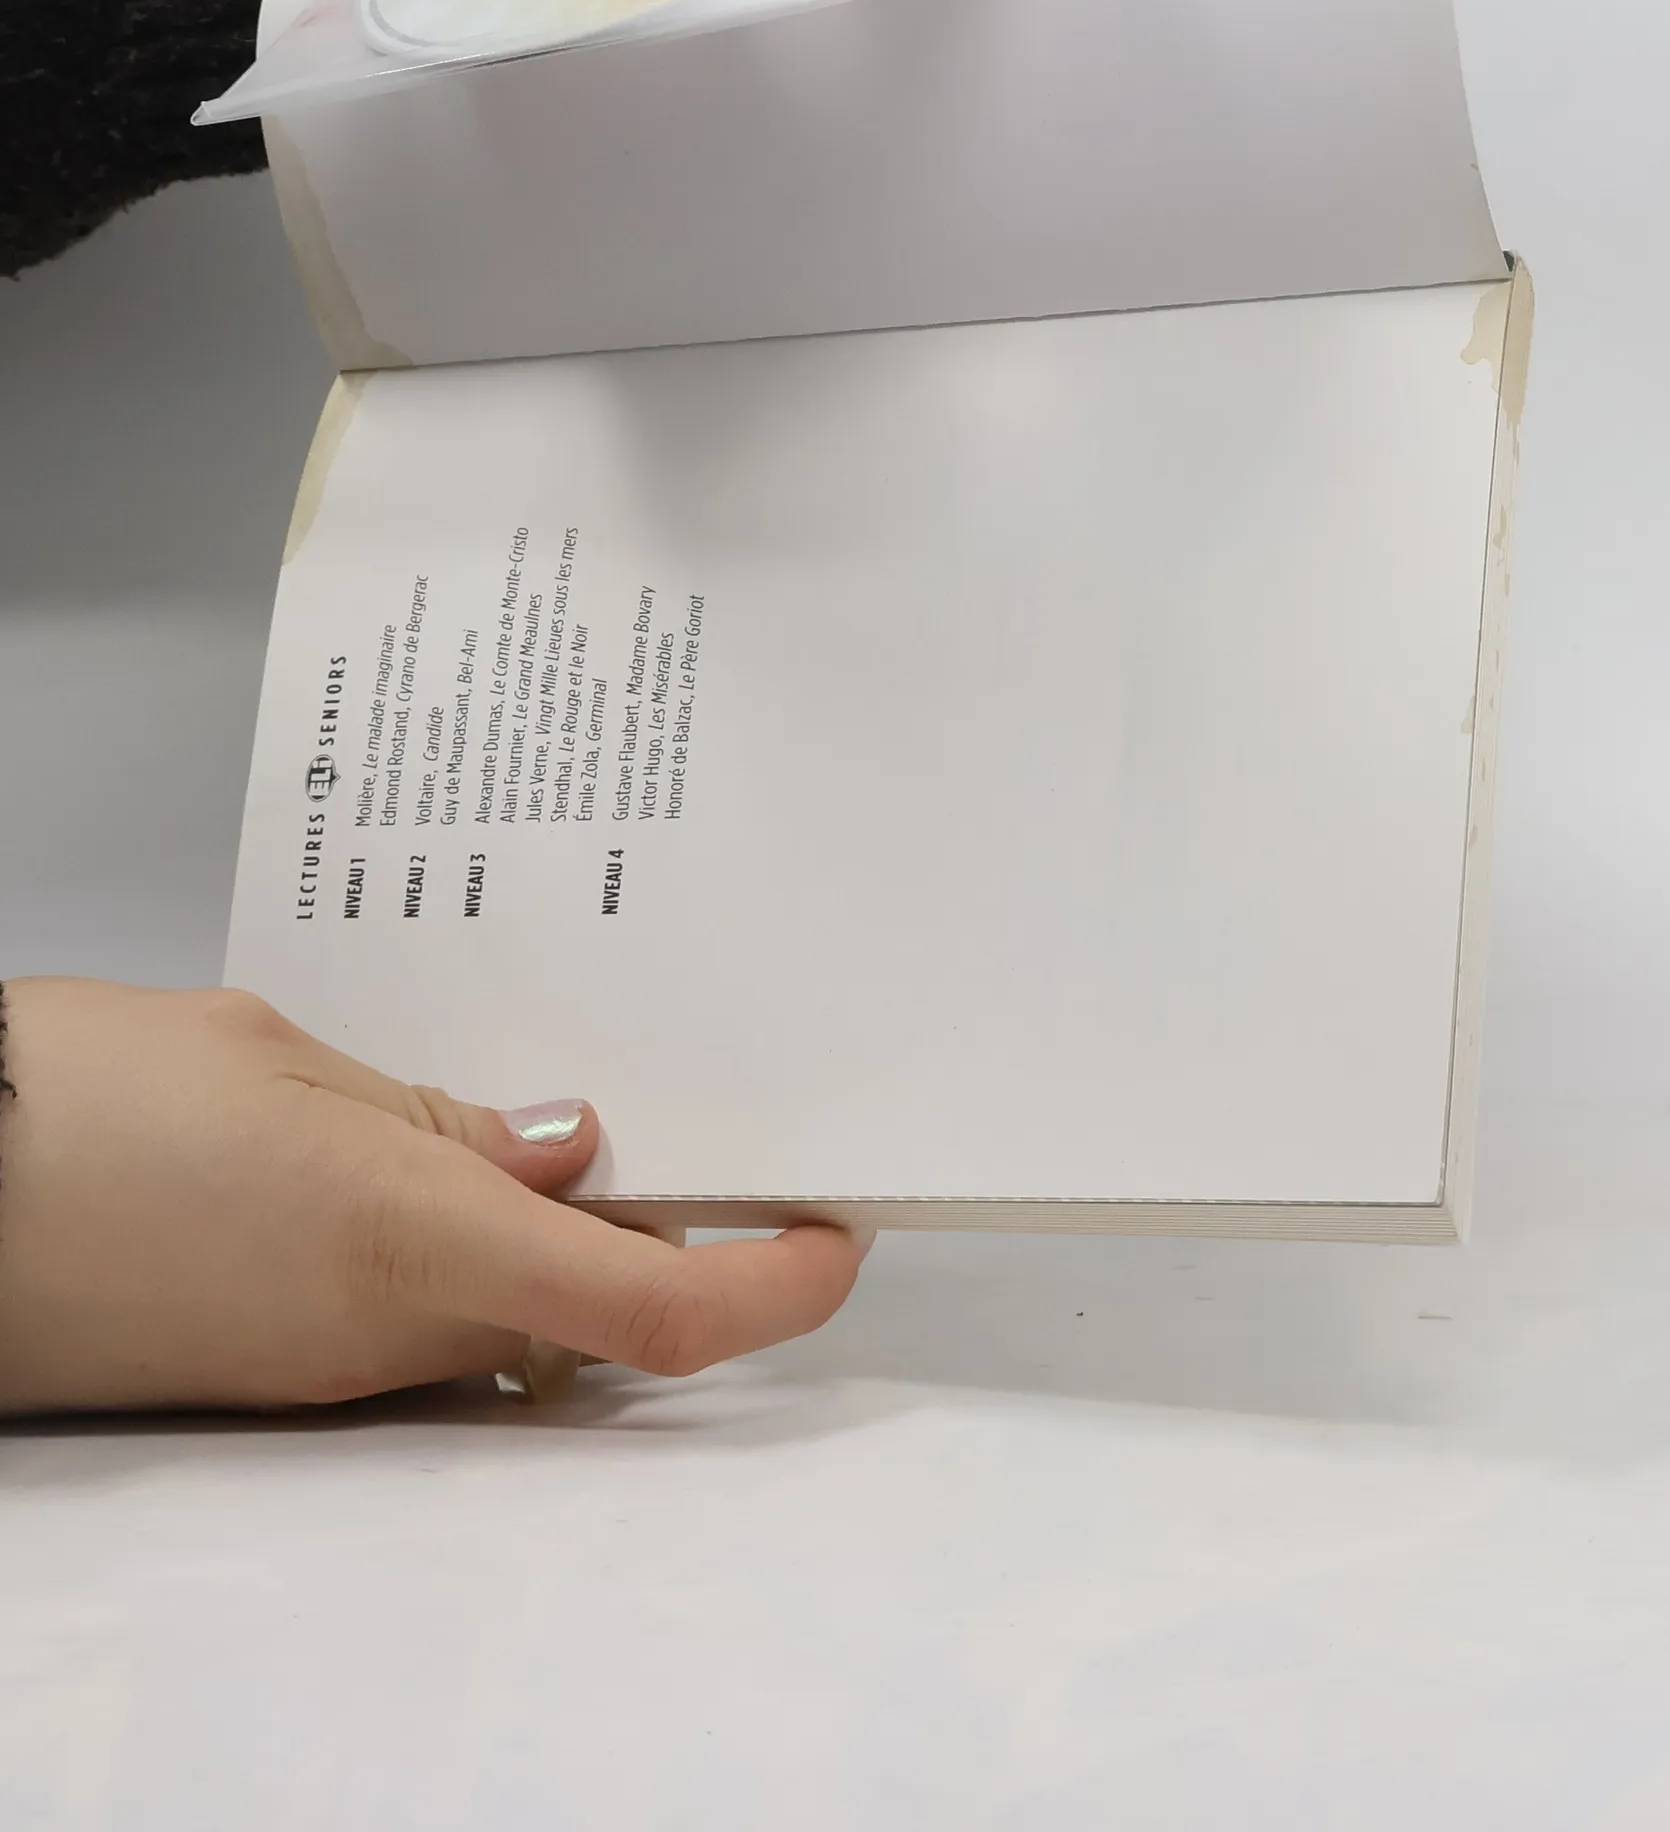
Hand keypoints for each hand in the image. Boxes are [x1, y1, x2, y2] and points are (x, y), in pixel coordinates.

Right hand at [0, 978, 870, 1415]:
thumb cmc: (75, 1104)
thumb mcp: (285, 1067)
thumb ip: (442, 1121)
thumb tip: (567, 1150)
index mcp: (415, 1240)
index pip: (651, 1307)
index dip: (769, 1286)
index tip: (834, 1240)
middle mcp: (392, 1331)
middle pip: (592, 1311)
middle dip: (664, 1239)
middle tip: (703, 1129)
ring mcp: (334, 1362)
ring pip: (513, 1313)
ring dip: (562, 1237)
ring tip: (562, 1114)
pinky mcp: (280, 1360)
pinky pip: (424, 1314)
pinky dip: (470, 1247)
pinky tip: (437, 1153)